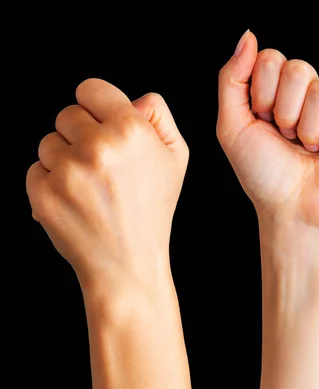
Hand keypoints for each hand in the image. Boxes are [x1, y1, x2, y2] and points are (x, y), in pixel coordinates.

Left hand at [26, 79, 188, 288]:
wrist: (128, 262)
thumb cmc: (152, 208)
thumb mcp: (176, 159)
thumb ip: (159, 118)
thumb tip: (135, 99)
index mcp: (131, 131)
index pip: (91, 88)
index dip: (97, 105)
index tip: (101, 122)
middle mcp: (98, 146)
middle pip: (67, 114)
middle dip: (81, 134)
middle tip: (101, 164)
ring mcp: (67, 171)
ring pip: (48, 142)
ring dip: (64, 158)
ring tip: (89, 186)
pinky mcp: (43, 193)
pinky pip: (35, 169)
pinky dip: (51, 182)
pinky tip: (75, 200)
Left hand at [217, 30, 318, 229]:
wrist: (293, 210)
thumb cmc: (263, 174)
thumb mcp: (232, 126)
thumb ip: (232, 79)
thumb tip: (248, 35)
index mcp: (277, 92)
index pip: (271, 59)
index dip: (263, 93)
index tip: (262, 121)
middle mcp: (307, 96)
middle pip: (297, 68)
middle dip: (284, 111)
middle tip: (286, 138)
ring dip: (307, 129)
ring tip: (307, 148)